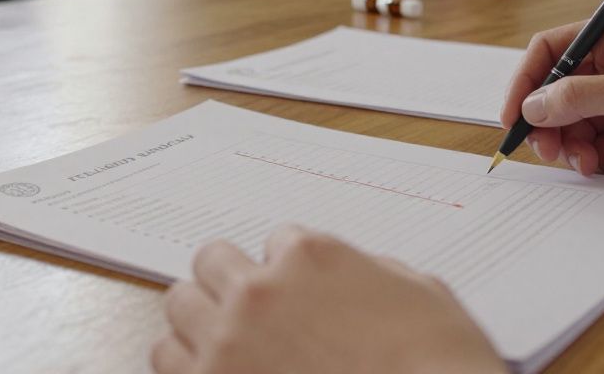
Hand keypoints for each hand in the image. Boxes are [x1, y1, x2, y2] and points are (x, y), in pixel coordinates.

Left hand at [152, 225, 505, 373]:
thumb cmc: (438, 366)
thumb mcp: (424, 297)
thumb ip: (376, 274)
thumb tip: (361, 275)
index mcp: (312, 258)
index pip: (276, 242)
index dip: (291, 271)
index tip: (299, 295)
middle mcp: (260, 291)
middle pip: (212, 261)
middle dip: (232, 283)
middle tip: (252, 312)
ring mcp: (228, 341)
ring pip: (179, 304)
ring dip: (202, 319)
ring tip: (225, 341)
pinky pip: (165, 358)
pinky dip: (185, 363)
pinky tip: (212, 371)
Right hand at [500, 11, 603, 182]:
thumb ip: (579, 98)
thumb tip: (533, 106)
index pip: (549, 51)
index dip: (525, 83)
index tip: (512, 118)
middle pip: (558, 93)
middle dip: (553, 125)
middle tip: (553, 153)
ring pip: (577, 124)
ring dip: (580, 147)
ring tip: (597, 164)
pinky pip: (601, 143)